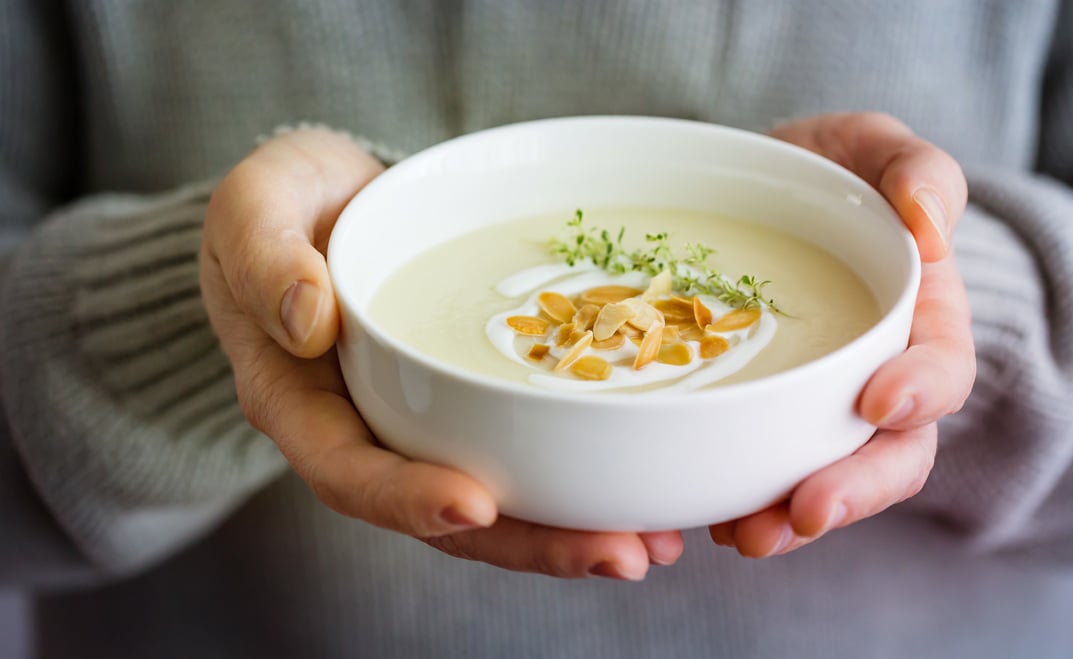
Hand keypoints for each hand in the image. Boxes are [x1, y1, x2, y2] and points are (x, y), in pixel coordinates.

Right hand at [200, 128, 681, 579]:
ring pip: (495, 500)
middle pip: (442, 516)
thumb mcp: (257, 204)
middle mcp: (366, 433)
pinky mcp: (470, 406)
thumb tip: (308, 322)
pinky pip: (521, 454)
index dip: (406, 498)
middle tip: (617, 553)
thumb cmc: (284, 201)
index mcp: (300, 403)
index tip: (473, 504)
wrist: (331, 200)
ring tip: (652, 543)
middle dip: (527, 543)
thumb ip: (267, 255)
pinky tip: (643, 489)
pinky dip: (579, 479)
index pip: (347, 472)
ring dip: (569, 531)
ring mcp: (422, 425)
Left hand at [710, 112, 975, 556]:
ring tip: (744, 537)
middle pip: (886, 456)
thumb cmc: (827, 172)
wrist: (758, 197)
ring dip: (788, 519)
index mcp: (918, 324)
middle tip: (805, 514)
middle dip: (851, 491)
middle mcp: (874, 380)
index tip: (877, 403)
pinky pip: (754, 472)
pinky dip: (732, 500)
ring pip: (820, 479)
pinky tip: (700, 518)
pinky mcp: (756, 420)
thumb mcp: (872, 149)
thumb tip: (930, 225)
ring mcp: (815, 409)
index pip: (941, 371)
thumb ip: (917, 171)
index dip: (919, 392)